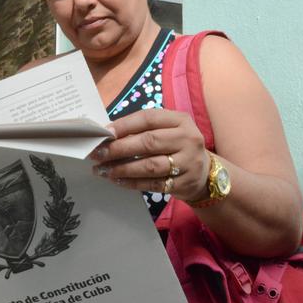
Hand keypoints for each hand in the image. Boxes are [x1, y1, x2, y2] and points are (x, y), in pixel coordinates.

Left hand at [90, 109, 209, 201]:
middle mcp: (188, 139)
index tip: (104, 133)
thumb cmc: (176, 147)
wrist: (205, 173)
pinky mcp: (185, 183)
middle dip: (119, 148)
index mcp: (180, 120)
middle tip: (97, 154)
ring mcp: (189, 162)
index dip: (125, 125)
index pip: (149, 118)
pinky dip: (133, 183)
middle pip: (148, 142)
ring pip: (150, 165)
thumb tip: (107, 134)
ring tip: (103, 170)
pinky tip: (118, 180)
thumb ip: (142, 129)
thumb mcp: (166, 131)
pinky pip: (154, 184)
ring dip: (122, 168)